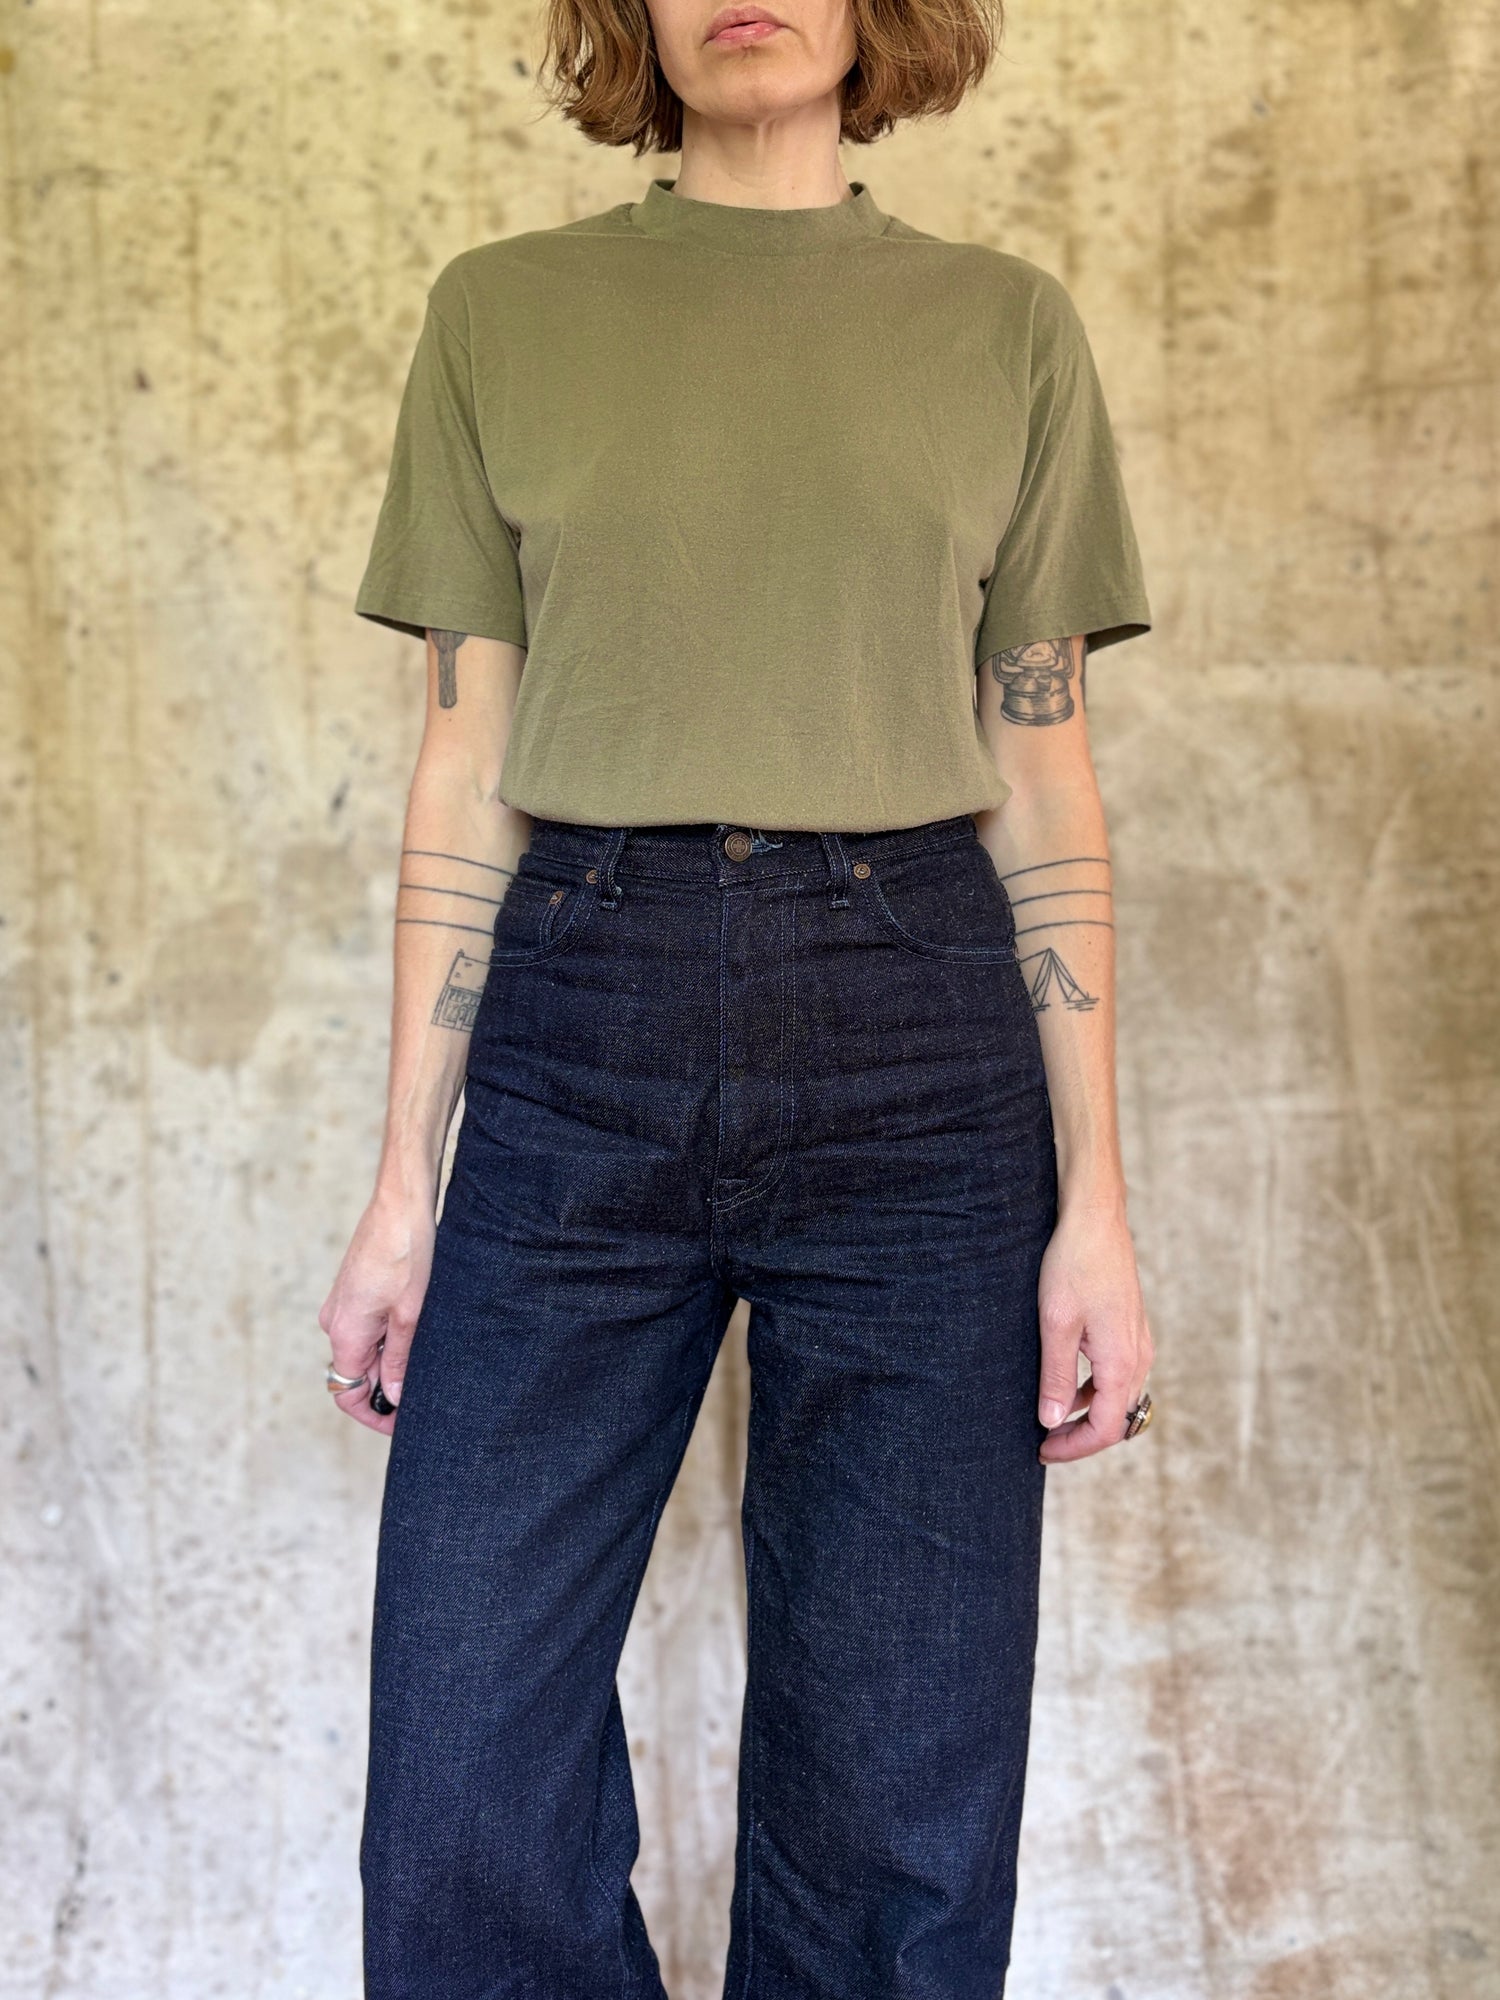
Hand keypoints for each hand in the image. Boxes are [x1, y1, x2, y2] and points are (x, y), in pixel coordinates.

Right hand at [318, 1186, 435, 1435]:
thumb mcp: (410, 1315)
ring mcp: (341, 1305)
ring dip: (388, 1362)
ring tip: (425, 1360)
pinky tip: (415, 1332)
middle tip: (424, 1394)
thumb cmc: (407, 1253)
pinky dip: (385, 1339)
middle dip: (385, 1388)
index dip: (373, 1416)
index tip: (400, 1424)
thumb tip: (391, 1397)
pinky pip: (364, 1328)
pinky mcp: (351, 1291)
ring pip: (362, 1350)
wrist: (400, 1204)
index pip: (346, 1393)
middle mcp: (335, 1322)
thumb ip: (397, 1360)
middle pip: (355, 1373)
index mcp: (345, 1332)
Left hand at [1035, 1199, 1154, 1462]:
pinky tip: (1067, 1384)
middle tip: (1044, 1442)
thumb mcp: (1056, 1324)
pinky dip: (1095, 1390)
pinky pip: (1118, 1375)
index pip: (1105, 1428)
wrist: (1095, 1220)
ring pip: (1119, 1398)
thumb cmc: (1073, 1265)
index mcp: (1122, 1361)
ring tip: (1051, 1417)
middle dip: (1081, 1436)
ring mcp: (1139, 1342)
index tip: (1042, 1451)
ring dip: (1088, 1414)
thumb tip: (1052, 1421)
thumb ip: (1056, 1376)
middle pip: (1116, 1419)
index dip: (1074, 1447)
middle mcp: (1139, 1356)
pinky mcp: (1131, 1329)